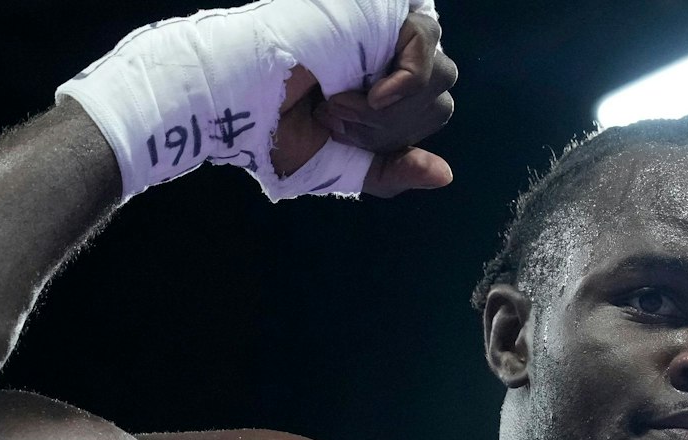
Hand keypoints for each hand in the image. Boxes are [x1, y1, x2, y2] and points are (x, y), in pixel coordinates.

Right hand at [272, 10, 456, 196]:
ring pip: (439, 74)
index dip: (394, 138)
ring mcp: (388, 34)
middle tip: (333, 119)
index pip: (432, 114)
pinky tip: (375, 94)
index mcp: (390, 92)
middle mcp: (393, 59)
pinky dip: (407, 80)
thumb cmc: (281, 131)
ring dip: (392, 108)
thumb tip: (444, 175)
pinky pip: (425, 41)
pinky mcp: (378, 11)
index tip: (340, 137)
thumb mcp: (345, 167)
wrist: (243, 102)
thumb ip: (393, 172)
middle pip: (441, 99)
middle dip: (391, 128)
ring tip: (338, 103)